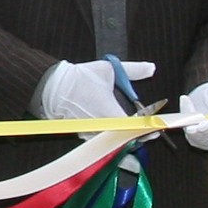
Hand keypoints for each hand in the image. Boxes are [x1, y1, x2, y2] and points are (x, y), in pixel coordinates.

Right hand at [34, 57, 155, 127]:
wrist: (53, 86)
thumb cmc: (80, 78)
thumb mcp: (109, 70)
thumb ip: (133, 70)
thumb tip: (151, 68)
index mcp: (109, 111)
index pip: (134, 126)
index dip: (147, 129)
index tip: (155, 128)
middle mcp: (101, 125)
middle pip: (125, 136)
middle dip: (136, 134)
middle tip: (146, 131)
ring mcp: (90, 131)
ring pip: (112, 138)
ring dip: (121, 135)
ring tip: (130, 130)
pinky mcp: (82, 134)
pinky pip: (99, 137)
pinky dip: (107, 134)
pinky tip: (110, 128)